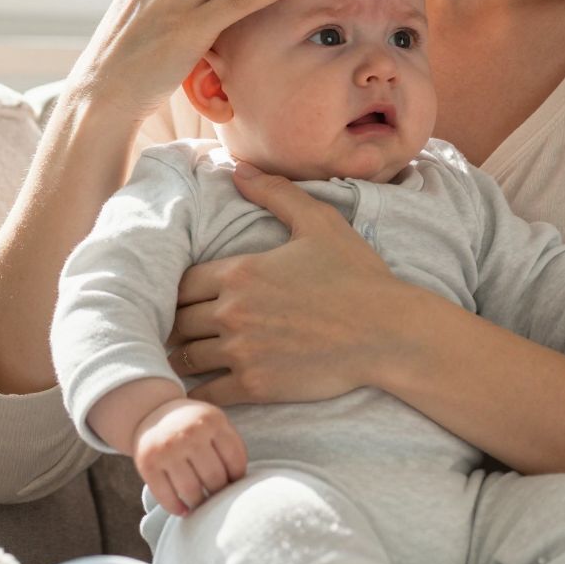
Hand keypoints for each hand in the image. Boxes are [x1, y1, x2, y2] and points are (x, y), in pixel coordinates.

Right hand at [131, 397, 248, 517]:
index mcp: (212, 422)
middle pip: (214, 478)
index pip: (235, 459)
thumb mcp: (215, 423)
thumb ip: (229, 446)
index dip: (237, 478)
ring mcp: (167, 449)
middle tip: (217, 497)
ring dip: (199, 503)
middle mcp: (189, 434)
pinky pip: (165, 496)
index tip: (233, 484)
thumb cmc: (193, 425)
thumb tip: (239, 484)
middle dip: (219, 493)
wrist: (152, 413)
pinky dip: (176, 508)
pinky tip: (183, 510)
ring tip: (202, 505)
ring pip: (191, 490)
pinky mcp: (147, 464)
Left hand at [164, 162, 414, 405]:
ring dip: (185, 357)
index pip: (181, 283)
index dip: (180, 291)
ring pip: (186, 357)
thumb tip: (238, 169)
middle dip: (178, 324)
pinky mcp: (255, 386)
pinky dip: (200, 393)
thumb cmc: (356, 275)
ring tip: (191, 357)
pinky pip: (207, 394)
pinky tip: (206, 388)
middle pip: (177, 321)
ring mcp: (242, 351)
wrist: (387, 332)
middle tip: (185, 329)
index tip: (189, 298)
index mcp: (240, 272)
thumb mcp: (319, 223)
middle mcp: (232, 312)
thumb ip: (275, 194)